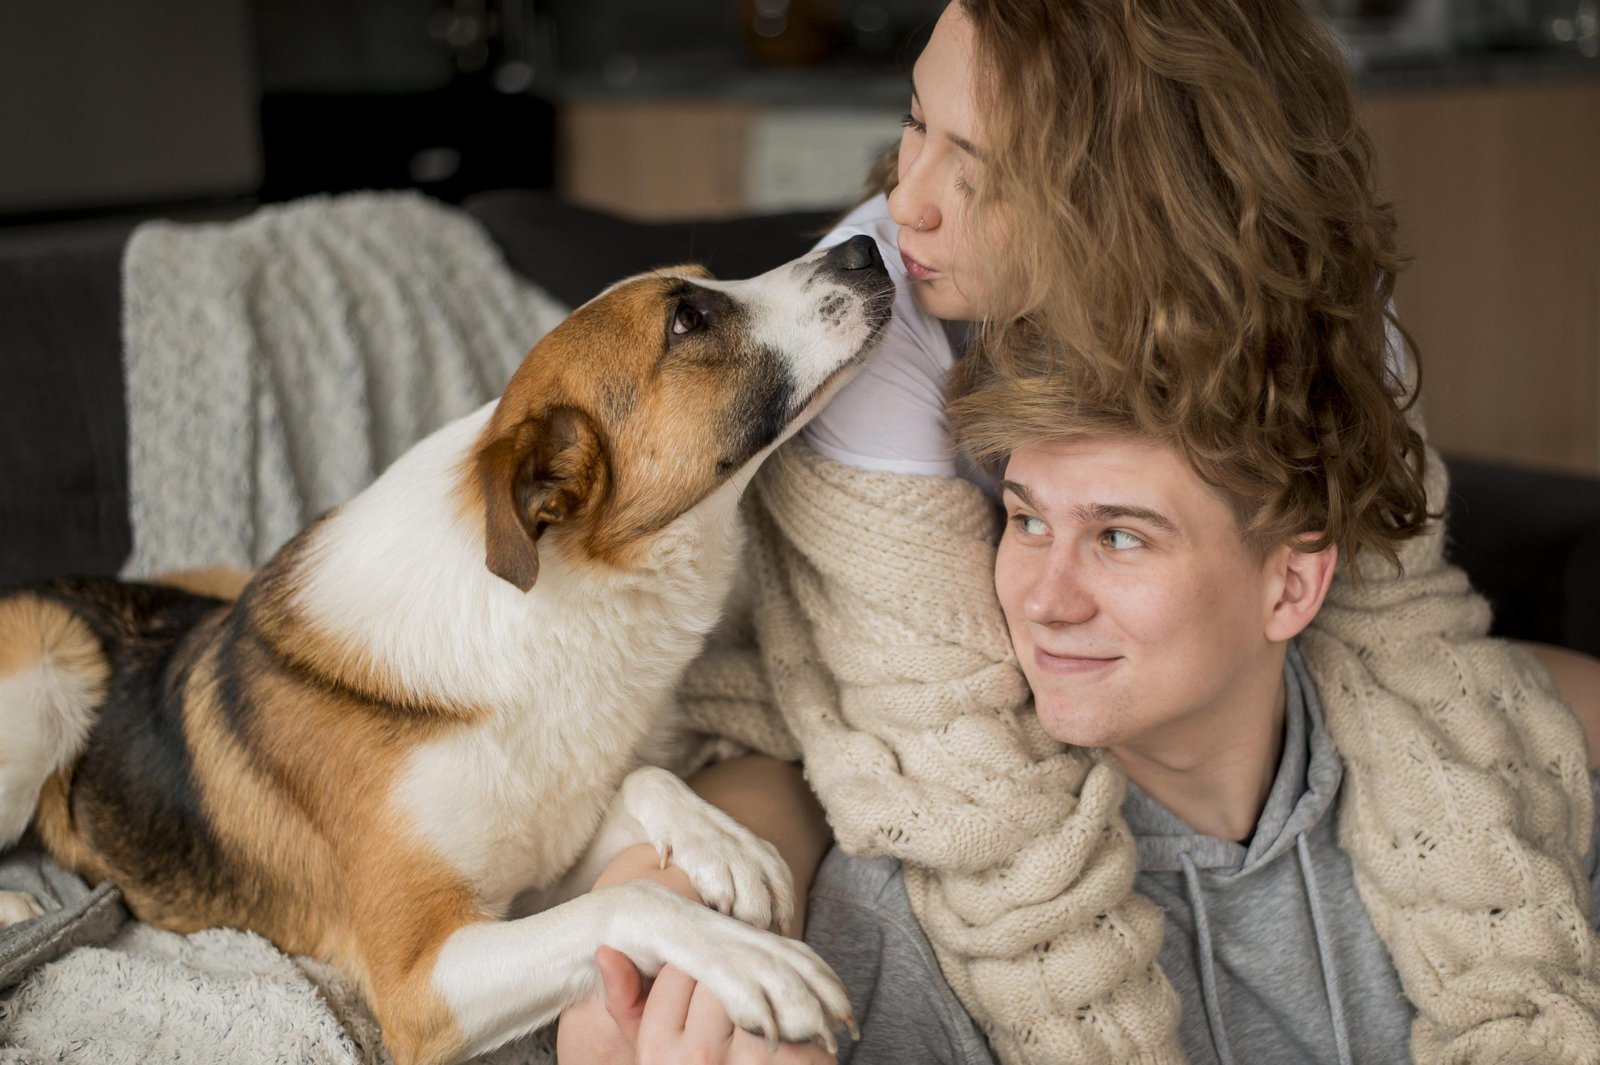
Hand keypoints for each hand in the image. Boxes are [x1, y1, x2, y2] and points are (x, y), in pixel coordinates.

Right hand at [598, 947, 837, 1064]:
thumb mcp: (654, 1056)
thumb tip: (606, 950)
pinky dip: (797, 1018)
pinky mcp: (794, 1062)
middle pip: (721, 975)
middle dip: (730, 979)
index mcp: (658, 1052)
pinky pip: (795, 1012)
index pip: (680, 972)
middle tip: (739, 992)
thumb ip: (629, 1004)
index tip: (707, 979)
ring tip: (763, 1013)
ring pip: (759, 988)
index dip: (697, 970)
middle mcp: (699, 1057)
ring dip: (764, 994)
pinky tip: (789, 1035)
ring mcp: (749, 1060)